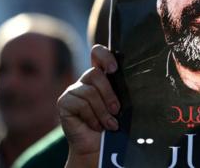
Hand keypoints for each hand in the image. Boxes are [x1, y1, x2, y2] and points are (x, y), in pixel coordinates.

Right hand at [57, 45, 119, 165]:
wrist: (98, 146)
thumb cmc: (113, 123)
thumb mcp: (121, 104)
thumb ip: (122, 90)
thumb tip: (135, 78)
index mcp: (100, 76)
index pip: (97, 53)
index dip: (104, 55)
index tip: (114, 68)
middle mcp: (85, 80)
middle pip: (95, 74)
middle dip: (109, 93)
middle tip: (116, 109)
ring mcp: (73, 90)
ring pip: (90, 92)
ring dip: (102, 111)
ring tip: (109, 124)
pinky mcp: (64, 102)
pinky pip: (80, 104)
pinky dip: (92, 117)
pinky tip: (96, 125)